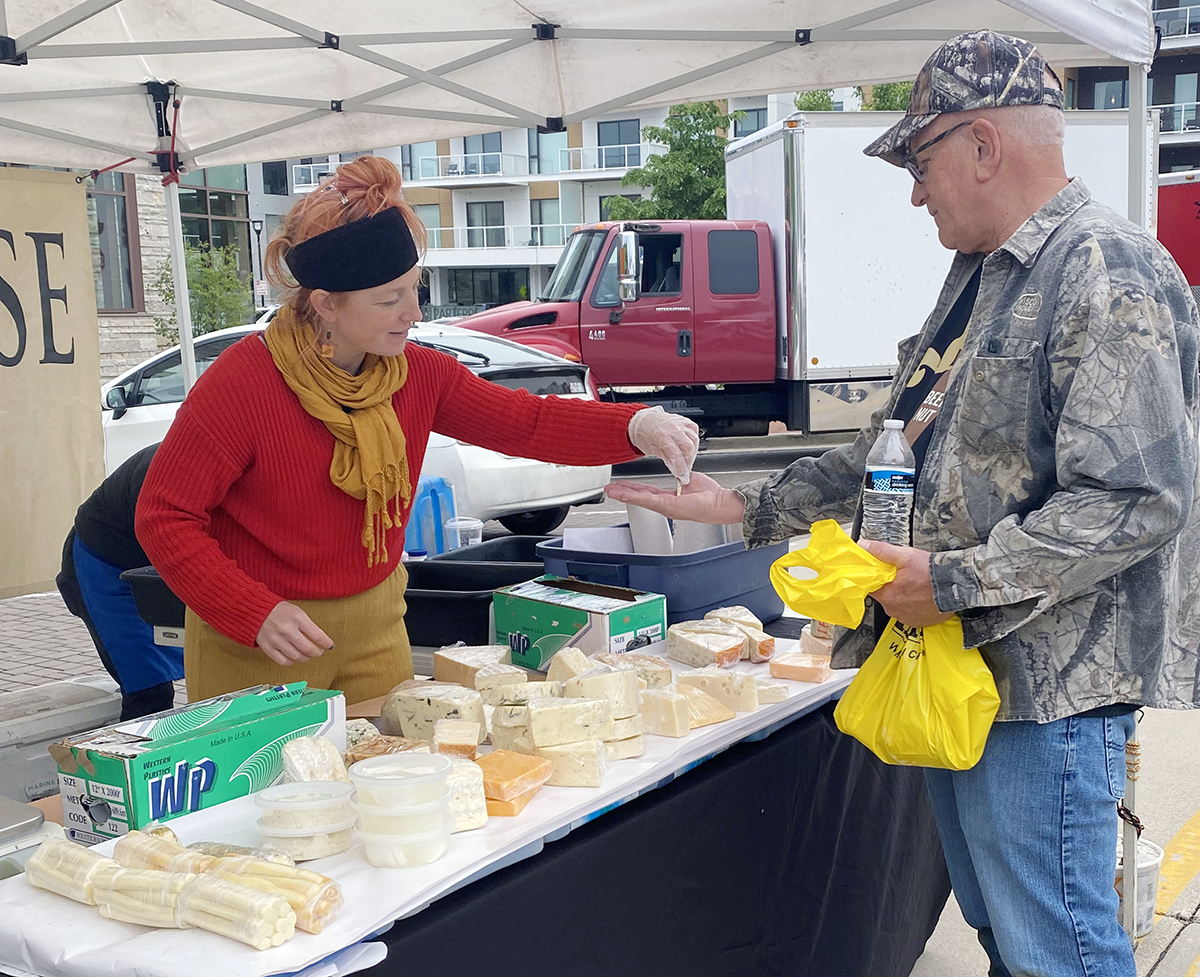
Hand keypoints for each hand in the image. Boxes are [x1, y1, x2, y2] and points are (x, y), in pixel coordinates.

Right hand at [256, 602, 333, 665]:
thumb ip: (309, 626)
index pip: (317, 635)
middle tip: (319, 652)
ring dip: (305, 658)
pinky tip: (294, 657)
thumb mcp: (298, 612)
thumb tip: (321, 641)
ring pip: (296, 657)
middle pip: (308, 649)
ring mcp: (276, 639)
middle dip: (317, 653)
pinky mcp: (267, 647)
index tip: (329, 645)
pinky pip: (283, 661)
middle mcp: (287, 629)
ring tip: (307, 655)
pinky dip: (291, 662)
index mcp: (297, 618)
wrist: (258, 610)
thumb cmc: (280, 611)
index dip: (326, 643)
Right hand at [606, 471, 745, 524]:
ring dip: (623, 494)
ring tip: (611, 491)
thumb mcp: (689, 481)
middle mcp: (665, 505)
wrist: (719, 503)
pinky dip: (633, 496)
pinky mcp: (667, 506)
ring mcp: (665, 507)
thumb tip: (676, 470)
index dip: (633, 489)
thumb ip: (679, 477)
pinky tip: (624, 493)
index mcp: (670, 499)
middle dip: (623, 492)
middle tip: (609, 490)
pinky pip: (647, 500)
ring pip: (639, 499)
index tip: (622, 485)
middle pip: (639, 497)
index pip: (647, 493)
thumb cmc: (709, 496)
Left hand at [627, 407, 699, 483]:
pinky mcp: (683, 420)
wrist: (642, 420)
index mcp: (662, 436)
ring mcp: (679, 423)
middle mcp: (672, 428)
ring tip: (688, 459)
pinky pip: (694, 429)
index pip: (677, 455)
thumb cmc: (643, 433)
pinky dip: (694, 439)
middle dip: (689, 460)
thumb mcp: (651, 450)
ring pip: (694, 438)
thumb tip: (676, 468)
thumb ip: (666, 458)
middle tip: (686, 468)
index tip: (681, 475)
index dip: (681, 467)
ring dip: (693, 451)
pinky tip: (690, 446)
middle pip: (688, 447)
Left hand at [857, 540, 951, 627]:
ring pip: (898, 604)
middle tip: (904, 575)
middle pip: (885, 596)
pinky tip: (922, 595)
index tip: (882, 572)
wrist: (958, 586)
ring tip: (916, 584)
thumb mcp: (904, 556)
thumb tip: (864, 546)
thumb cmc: (932, 573)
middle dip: (891, 585)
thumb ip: (881, 551)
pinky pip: (910, 613)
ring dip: (903, 595)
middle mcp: (894, 610)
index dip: (876, 578)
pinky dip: (914, 605)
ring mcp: (907, 618)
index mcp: (888, 596)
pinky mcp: (920, 622)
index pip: (871, 587)